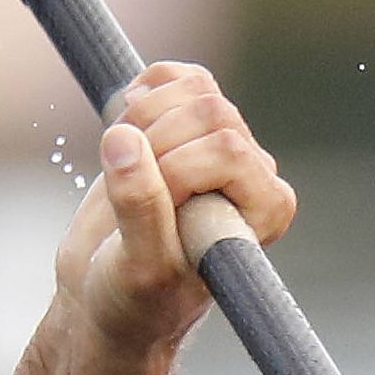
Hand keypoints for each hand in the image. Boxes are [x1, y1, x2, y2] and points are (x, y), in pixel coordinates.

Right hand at [55, 63, 298, 352]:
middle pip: (211, 110)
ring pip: (192, 88)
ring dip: (142, 117)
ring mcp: (222, 143)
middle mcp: (254, 171)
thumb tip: (124, 140)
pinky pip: (176, 76)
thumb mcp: (138, 267)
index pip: (226, 150)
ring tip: (120, 168)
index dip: (174, 170)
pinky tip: (124, 128)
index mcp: (266, 208)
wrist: (108, 292)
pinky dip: (142, 91)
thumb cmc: (135, 298)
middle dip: (155, 140)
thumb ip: (139, 208)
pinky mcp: (188, 125)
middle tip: (124, 188)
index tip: (147, 215)